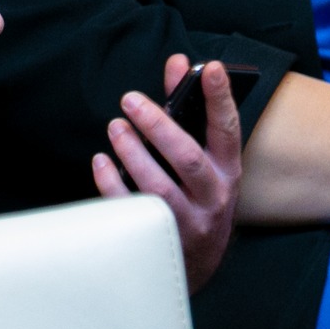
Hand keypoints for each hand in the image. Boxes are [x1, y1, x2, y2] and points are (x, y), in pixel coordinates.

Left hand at [92, 55, 242, 293]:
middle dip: (158, 126)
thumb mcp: (204, 157)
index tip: (211, 68)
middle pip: (187, 158)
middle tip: (129, 100)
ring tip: (115, 128)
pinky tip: (100, 162)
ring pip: (160, 187)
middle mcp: (215, 197)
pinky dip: (113, 184)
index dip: (221, 98)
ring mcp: (190, 223)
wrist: (197, 266)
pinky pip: (133, 212)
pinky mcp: (162, 241)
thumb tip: (178, 62)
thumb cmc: (196, 195)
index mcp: (228, 170)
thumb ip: (189, 108)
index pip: (228, 129)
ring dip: (133, 153)